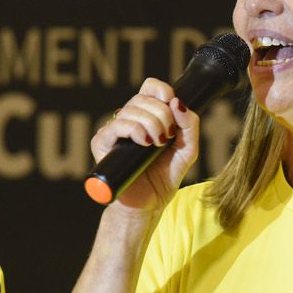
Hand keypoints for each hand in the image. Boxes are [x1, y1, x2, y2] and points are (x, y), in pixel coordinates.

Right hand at [91, 78, 199, 212]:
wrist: (147, 205)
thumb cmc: (164, 178)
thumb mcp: (187, 150)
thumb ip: (190, 125)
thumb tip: (177, 102)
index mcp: (147, 117)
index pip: (150, 88)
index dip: (161, 90)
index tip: (172, 105)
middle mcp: (128, 120)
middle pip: (142, 97)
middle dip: (162, 115)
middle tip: (167, 137)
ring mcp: (113, 130)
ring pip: (131, 109)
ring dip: (151, 124)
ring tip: (157, 144)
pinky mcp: (102, 143)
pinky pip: (117, 125)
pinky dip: (135, 130)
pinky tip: (144, 143)